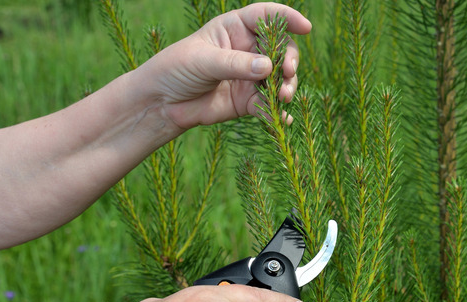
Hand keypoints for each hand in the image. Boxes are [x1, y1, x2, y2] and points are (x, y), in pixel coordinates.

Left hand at [131, 2, 311, 130]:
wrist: (162, 103)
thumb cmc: (176, 69)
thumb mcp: (203, 61)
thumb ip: (235, 63)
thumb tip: (268, 67)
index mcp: (235, 28)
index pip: (266, 16)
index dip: (287, 19)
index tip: (305, 28)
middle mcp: (247, 50)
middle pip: (281, 49)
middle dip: (290, 60)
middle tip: (287, 73)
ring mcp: (250, 76)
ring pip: (280, 79)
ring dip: (287, 87)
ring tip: (282, 97)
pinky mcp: (248, 101)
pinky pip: (269, 106)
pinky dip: (278, 113)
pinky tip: (283, 119)